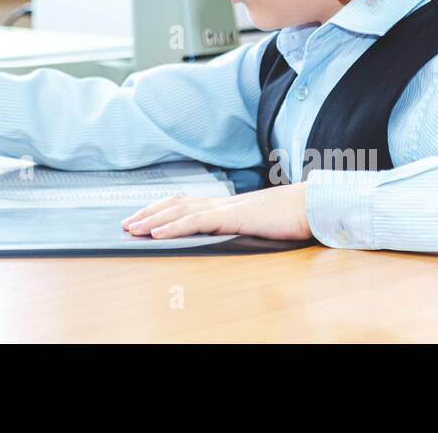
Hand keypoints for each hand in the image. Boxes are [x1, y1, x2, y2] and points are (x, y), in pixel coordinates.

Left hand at [121, 182, 310, 240]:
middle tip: (125, 224)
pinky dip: (173, 226)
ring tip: (132, 229)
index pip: (183, 203)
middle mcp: (220, 202)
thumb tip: (222, 234)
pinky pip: (197, 221)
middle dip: (147, 213)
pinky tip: (157, 233)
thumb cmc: (287, 218)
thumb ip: (236, 227)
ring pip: (179, 211)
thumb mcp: (255, 225)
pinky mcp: (232, 217)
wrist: (312, 207)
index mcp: (224, 204)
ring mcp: (225, 208)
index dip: (160, 209)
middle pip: (174, 204)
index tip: (140, 218)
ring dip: (152, 219)